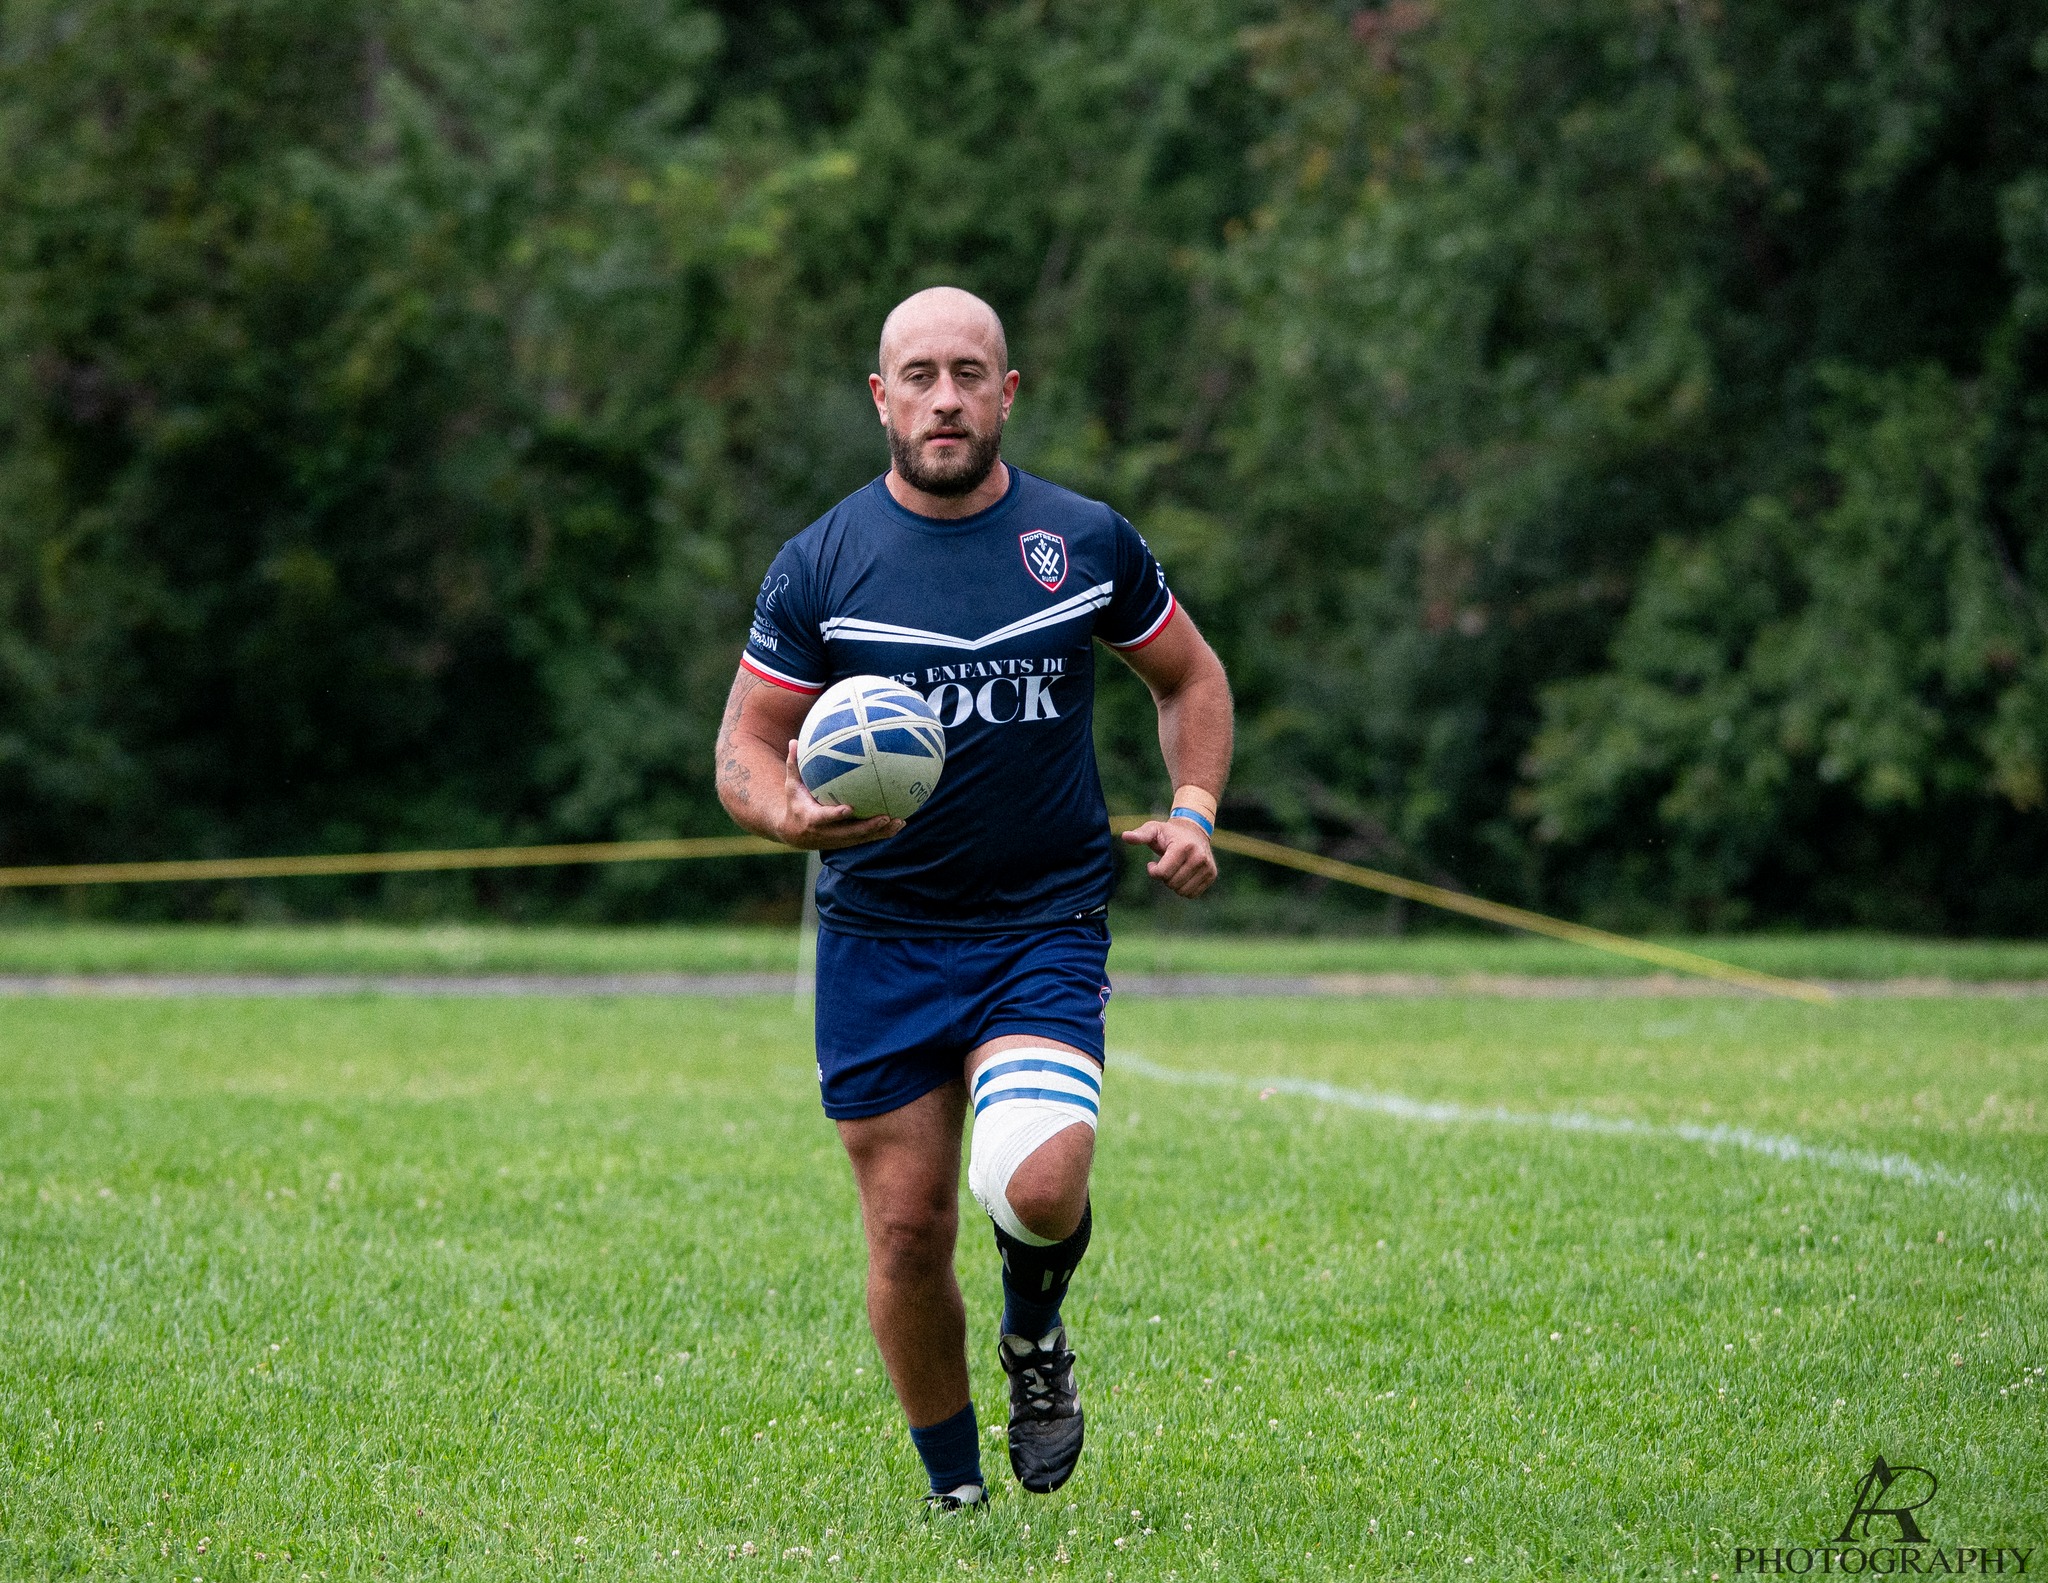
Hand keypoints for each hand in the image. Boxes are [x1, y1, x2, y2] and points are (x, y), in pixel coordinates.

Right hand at [778, 742, 904, 849]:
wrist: (794, 834)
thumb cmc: (795, 803)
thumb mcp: (792, 786)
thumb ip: (794, 765)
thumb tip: (793, 741)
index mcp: (812, 819)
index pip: (825, 818)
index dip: (837, 815)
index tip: (849, 808)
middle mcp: (827, 833)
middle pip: (850, 833)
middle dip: (868, 827)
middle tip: (885, 817)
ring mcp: (839, 840)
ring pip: (862, 838)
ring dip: (881, 832)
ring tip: (900, 822)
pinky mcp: (847, 842)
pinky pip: (867, 839)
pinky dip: (883, 833)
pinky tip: (900, 824)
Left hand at [1120, 817, 1216, 897]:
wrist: (1194, 830)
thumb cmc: (1168, 832)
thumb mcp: (1153, 830)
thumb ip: (1139, 835)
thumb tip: (1125, 836)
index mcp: (1184, 847)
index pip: (1163, 873)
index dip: (1153, 871)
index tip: (1152, 863)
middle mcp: (1199, 857)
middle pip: (1172, 883)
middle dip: (1164, 877)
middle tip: (1166, 864)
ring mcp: (1207, 867)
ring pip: (1182, 891)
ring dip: (1174, 884)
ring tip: (1175, 869)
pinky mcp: (1212, 875)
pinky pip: (1192, 894)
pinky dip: (1184, 888)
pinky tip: (1184, 875)